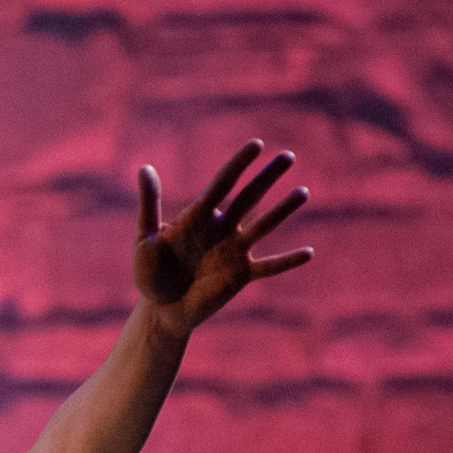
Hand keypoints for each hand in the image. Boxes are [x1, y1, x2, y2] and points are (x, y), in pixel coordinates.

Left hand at [134, 139, 313, 337]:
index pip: (222, 184)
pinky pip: (268, 267)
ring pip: (263, 226)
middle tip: (289, 156)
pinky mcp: (241, 274)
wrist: (160, 308)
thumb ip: (149, 204)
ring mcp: (234, 250)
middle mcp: (221, 228)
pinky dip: (287, 261)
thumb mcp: (145, 238)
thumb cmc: (149, 273)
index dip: (238, 164)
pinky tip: (308, 253)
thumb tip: (145, 167)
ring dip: (282, 210)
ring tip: (303, 192)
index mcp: (199, 216)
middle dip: (267, 177)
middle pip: (249, 197)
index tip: (256, 144)